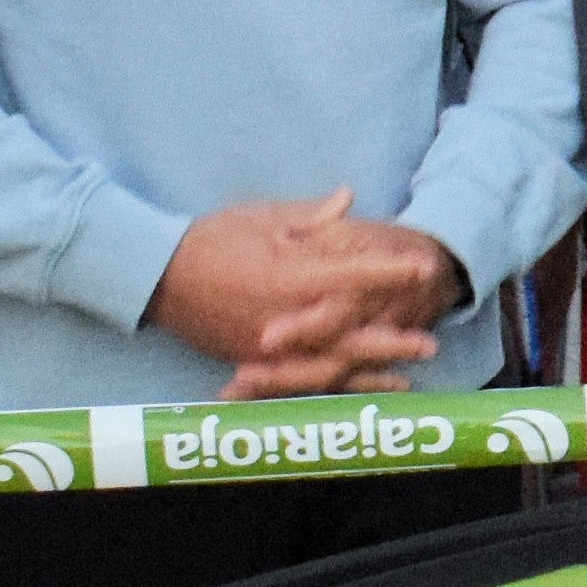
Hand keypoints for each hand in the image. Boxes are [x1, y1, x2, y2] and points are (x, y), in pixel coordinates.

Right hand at [147, 189, 466, 395]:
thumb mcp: (260, 218)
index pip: (350, 274)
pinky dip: (335, 386)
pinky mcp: (255, 363)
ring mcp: (269, 347)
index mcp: (288, 274)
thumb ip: (310, 217)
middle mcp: (283, 317)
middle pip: (348, 332)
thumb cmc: (211, 240)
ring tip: (407, 376)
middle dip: (390, 338)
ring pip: (329, 365)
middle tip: (430, 342)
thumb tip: (350, 198)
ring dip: (370, 371)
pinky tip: (360, 388)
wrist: (157, 276)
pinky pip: (302, 380)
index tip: (422, 267)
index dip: (389, 271)